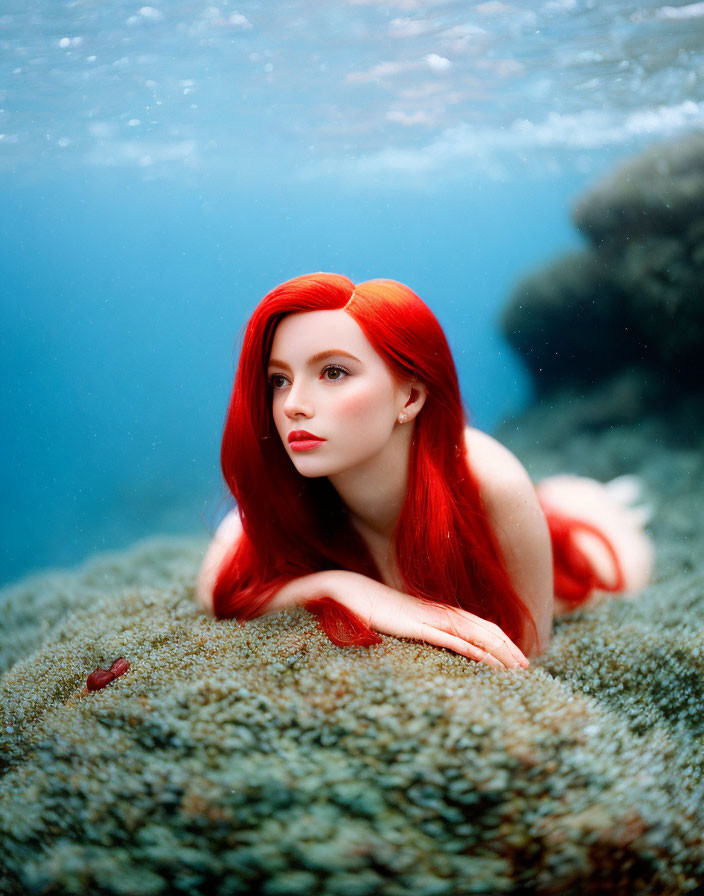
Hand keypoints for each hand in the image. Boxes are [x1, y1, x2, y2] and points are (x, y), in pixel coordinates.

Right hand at [319, 570, 528, 670]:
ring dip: (498, 651)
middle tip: (527, 668)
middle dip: (508, 649)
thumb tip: (426, 645)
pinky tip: (486, 661)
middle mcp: (438, 614)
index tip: (515, 659)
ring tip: (517, 669)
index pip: (478, 626)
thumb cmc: (367, 608)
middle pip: (484, 629)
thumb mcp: (397, 623)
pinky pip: (450, 640)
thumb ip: (413, 631)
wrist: (344, 591)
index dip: (500, 641)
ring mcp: (428, 618)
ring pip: (473, 635)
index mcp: (436, 613)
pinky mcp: (415, 627)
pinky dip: (471, 650)